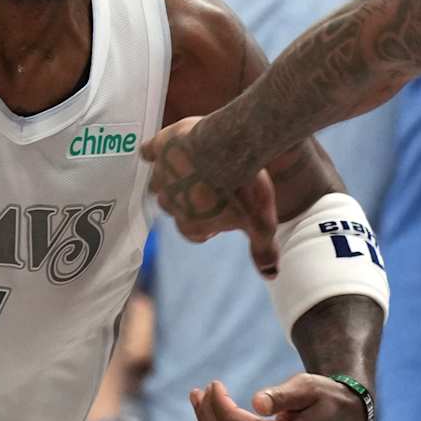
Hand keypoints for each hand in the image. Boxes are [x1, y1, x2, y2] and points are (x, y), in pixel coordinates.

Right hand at [145, 118, 279, 273]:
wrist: (229, 146)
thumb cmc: (245, 187)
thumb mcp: (261, 223)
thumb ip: (263, 250)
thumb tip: (271, 275)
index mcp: (191, 223)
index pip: (192, 232)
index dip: (205, 226)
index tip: (219, 216)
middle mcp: (170, 203)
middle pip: (173, 207)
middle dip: (187, 200)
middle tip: (207, 189)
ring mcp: (163, 175)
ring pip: (159, 182)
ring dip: (171, 178)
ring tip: (190, 169)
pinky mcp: (160, 148)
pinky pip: (149, 151)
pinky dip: (156, 150)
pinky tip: (167, 145)